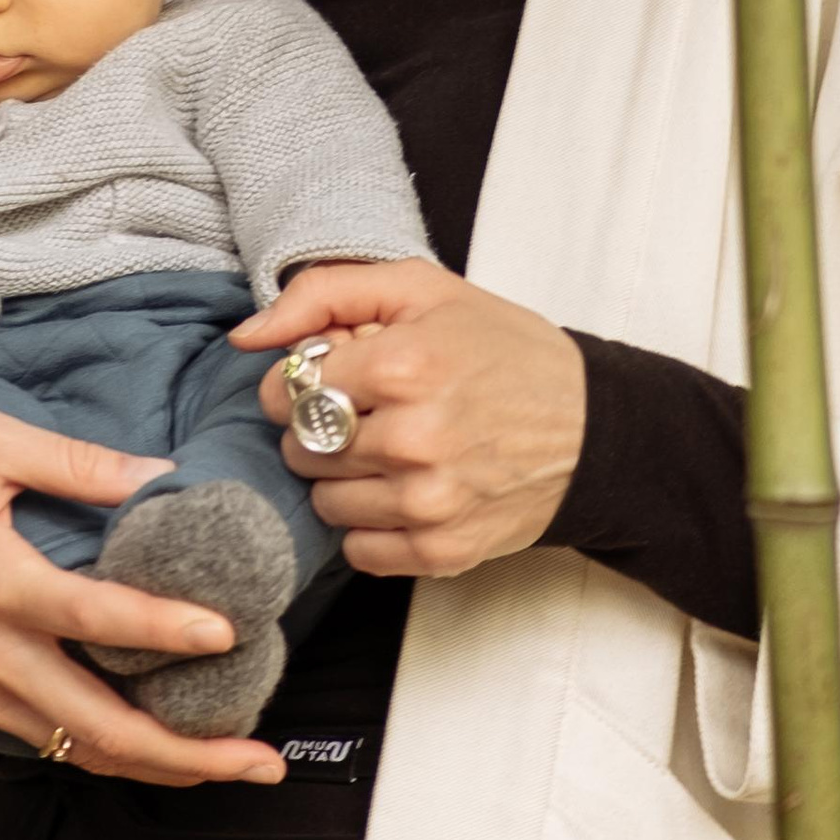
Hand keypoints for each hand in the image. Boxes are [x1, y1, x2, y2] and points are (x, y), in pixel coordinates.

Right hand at [0, 413, 291, 786]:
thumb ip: (75, 462)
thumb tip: (161, 476)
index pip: (94, 620)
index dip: (163, 633)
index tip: (226, 637)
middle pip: (97, 728)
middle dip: (187, 755)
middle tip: (259, 762)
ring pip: (72, 749)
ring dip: (152, 766)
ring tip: (222, 764)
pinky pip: (38, 738)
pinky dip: (97, 749)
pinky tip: (146, 741)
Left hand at [234, 259, 584, 580]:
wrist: (593, 425)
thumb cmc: (502, 350)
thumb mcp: (421, 289)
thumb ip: (324, 294)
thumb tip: (246, 338)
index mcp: (403, 366)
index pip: (287, 390)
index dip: (299, 381)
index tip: (333, 377)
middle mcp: (413, 439)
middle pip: (300, 447)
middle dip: (318, 427)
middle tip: (365, 412)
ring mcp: (429, 502)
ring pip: (323, 502)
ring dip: (341, 477)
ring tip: (385, 450)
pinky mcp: (443, 549)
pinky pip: (359, 550)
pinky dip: (369, 523)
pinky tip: (401, 490)